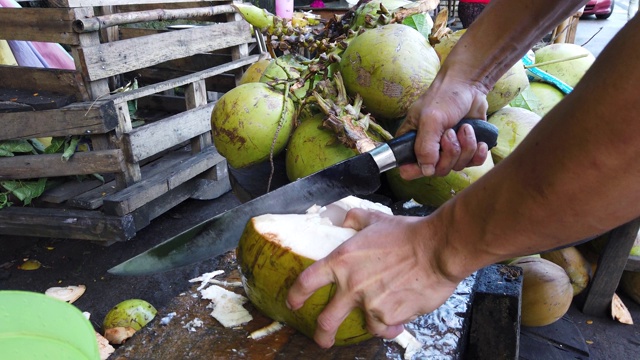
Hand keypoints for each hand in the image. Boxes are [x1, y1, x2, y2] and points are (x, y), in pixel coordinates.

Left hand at [286, 209, 460, 347]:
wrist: (436, 249)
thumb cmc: (408, 233)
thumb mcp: (377, 220)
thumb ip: (357, 219)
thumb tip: (347, 218)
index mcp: (342, 261)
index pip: (307, 281)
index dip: (296, 295)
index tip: (294, 303)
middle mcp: (352, 285)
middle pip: (326, 320)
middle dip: (321, 334)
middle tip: (322, 338)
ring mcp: (370, 304)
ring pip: (364, 326)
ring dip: (371, 323)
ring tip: (382, 314)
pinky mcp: (390, 316)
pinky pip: (386, 327)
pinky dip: (391, 325)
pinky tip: (398, 316)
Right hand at [397, 73, 490, 179]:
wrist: (469, 86)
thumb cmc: (444, 96)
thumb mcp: (431, 119)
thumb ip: (425, 146)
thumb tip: (427, 171)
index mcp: (411, 142)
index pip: (408, 169)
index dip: (420, 169)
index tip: (432, 157)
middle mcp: (428, 149)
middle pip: (437, 170)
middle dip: (449, 153)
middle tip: (451, 132)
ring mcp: (447, 150)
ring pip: (456, 167)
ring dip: (465, 148)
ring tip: (465, 128)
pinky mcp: (465, 149)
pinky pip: (472, 163)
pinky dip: (478, 154)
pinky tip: (479, 141)